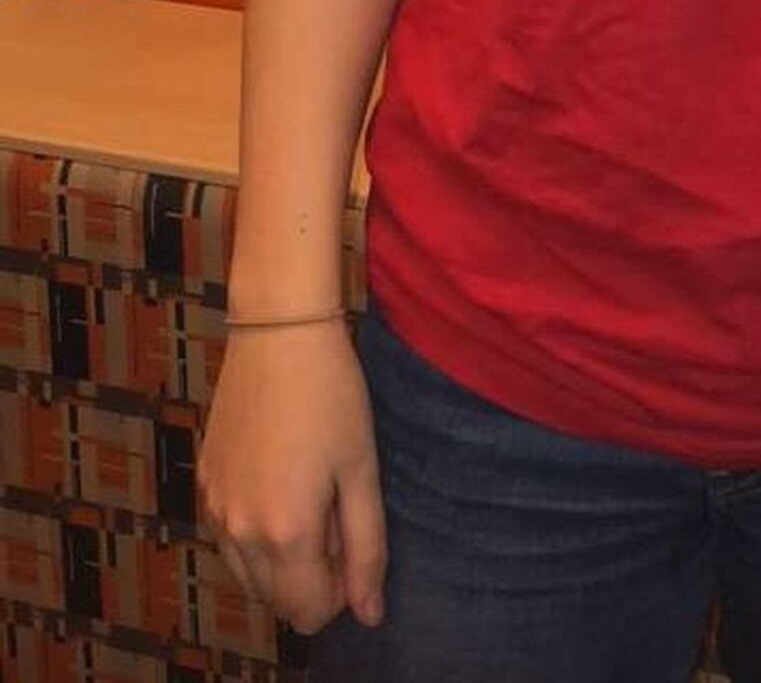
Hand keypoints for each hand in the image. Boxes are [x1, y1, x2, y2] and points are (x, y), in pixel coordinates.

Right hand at [198, 320, 386, 636]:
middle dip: (312, 574)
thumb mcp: (362, 470)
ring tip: (310, 491)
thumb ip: (367, 549)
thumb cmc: (332, 396)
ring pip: (250, 576)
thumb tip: (369, 616)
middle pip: (277, 601)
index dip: (341, 588)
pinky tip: (281, 477)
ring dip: (282, 556)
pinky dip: (256, 531)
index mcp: (285, 534)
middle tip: (334, 507)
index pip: (309, 613)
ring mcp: (214, 510)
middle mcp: (239, 533)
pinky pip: (230, 539)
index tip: (353, 536)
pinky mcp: (203, 485)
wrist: (278, 333)